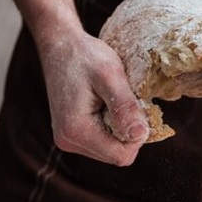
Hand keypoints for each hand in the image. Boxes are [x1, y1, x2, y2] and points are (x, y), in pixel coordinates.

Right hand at [37, 31, 148, 165]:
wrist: (60, 46)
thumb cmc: (85, 56)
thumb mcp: (110, 75)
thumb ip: (125, 107)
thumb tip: (141, 135)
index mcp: (75, 131)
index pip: (121, 156)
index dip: (137, 136)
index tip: (135, 108)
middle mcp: (68, 142)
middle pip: (116, 155)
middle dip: (128, 132)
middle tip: (123, 101)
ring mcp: (67, 140)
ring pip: (110, 150)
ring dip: (119, 129)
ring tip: (111, 101)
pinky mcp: (70, 135)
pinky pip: (101, 142)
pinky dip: (110, 127)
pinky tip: (104, 106)